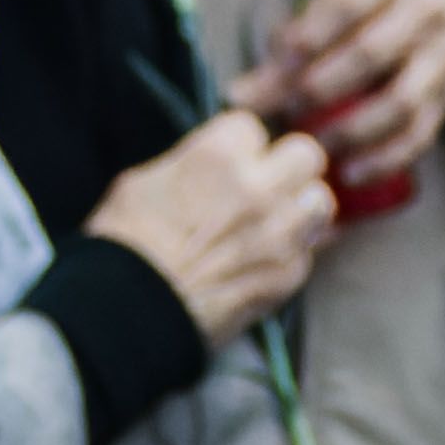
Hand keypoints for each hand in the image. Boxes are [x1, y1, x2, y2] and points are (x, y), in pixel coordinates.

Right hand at [81, 110, 337, 346]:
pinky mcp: (287, 277)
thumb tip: (211, 164)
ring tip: (276, 221)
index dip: (238, 146)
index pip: (251, 126)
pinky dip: (291, 254)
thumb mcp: (141, 183)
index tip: (228, 162)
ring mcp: (278, 235)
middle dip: (286, 166)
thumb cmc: (123, 250)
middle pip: (305, 155)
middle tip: (266, 184)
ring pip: (320, 201)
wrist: (129, 317)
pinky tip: (263, 262)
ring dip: (300, 207)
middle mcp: (258, 189)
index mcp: (217, 157)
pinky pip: (308, 252)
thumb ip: (190, 164)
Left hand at [231, 0, 444, 191]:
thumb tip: (243, 93)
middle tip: (288, 112)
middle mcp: (425, 12)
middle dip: (321, 87)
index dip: (305, 40)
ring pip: (400, 101)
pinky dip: (383, 159)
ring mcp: (442, 58)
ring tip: (314, 146)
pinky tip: (350, 174)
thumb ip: (299, 34)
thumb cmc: (386, 6)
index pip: (346, 4)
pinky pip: (419, 137)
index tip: (268, 72)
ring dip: (351, 129)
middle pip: (371, 52)